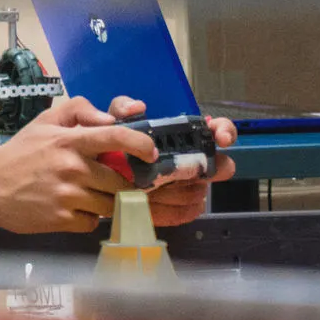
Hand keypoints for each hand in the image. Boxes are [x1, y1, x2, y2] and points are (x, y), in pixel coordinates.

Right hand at [0, 96, 158, 233]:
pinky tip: (70, 208)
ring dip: (104, 202)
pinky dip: (88, 218)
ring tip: (85, 195)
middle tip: (105, 182)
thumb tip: (109, 118)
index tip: (150, 153)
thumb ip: (79, 110)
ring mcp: (68, 196)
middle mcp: (72, 167)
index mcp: (69, 140)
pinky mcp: (62, 220)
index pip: (116, 137)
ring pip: (110, 204)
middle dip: (118, 183)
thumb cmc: (19, 153)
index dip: (140, 145)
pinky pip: (93, 222)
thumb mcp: (45, 121)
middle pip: (120, 181)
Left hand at [105, 96, 237, 228]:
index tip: (220, 138)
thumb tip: (139, 107)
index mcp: (181, 134)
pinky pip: (186, 212)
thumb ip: (122, 108)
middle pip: (220, 165)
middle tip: (199, 171)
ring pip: (200, 190)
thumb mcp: (111, 121)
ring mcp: (186, 184)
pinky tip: (153, 204)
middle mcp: (190, 159)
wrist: (94, 178)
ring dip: (183, 191)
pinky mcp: (175, 208)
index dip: (225, 131)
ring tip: (157, 188)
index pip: (217, 129)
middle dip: (216, 167)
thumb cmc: (106, 144)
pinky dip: (173, 211)